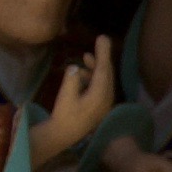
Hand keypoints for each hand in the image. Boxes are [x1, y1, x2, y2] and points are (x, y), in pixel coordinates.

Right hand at [31, 36, 117, 171]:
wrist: (66, 134)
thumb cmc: (65, 115)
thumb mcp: (65, 96)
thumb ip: (71, 80)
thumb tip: (74, 66)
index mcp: (100, 95)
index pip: (104, 70)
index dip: (103, 53)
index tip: (103, 38)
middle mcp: (106, 97)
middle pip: (107, 73)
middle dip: (103, 57)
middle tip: (101, 39)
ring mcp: (103, 102)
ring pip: (103, 79)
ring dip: (96, 67)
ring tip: (86, 56)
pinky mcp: (99, 105)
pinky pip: (100, 86)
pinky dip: (93, 76)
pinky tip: (81, 73)